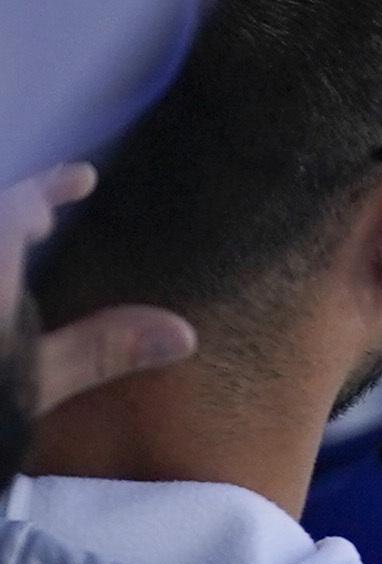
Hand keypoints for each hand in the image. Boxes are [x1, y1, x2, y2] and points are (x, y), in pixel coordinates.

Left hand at [3, 164, 192, 418]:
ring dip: (2, 238)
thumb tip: (181, 332)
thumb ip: (99, 350)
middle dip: (13, 208)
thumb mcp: (32, 383)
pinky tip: (8, 285)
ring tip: (21, 243)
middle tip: (46, 210)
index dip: (46, 188)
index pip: (14, 207)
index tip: (81, 179)